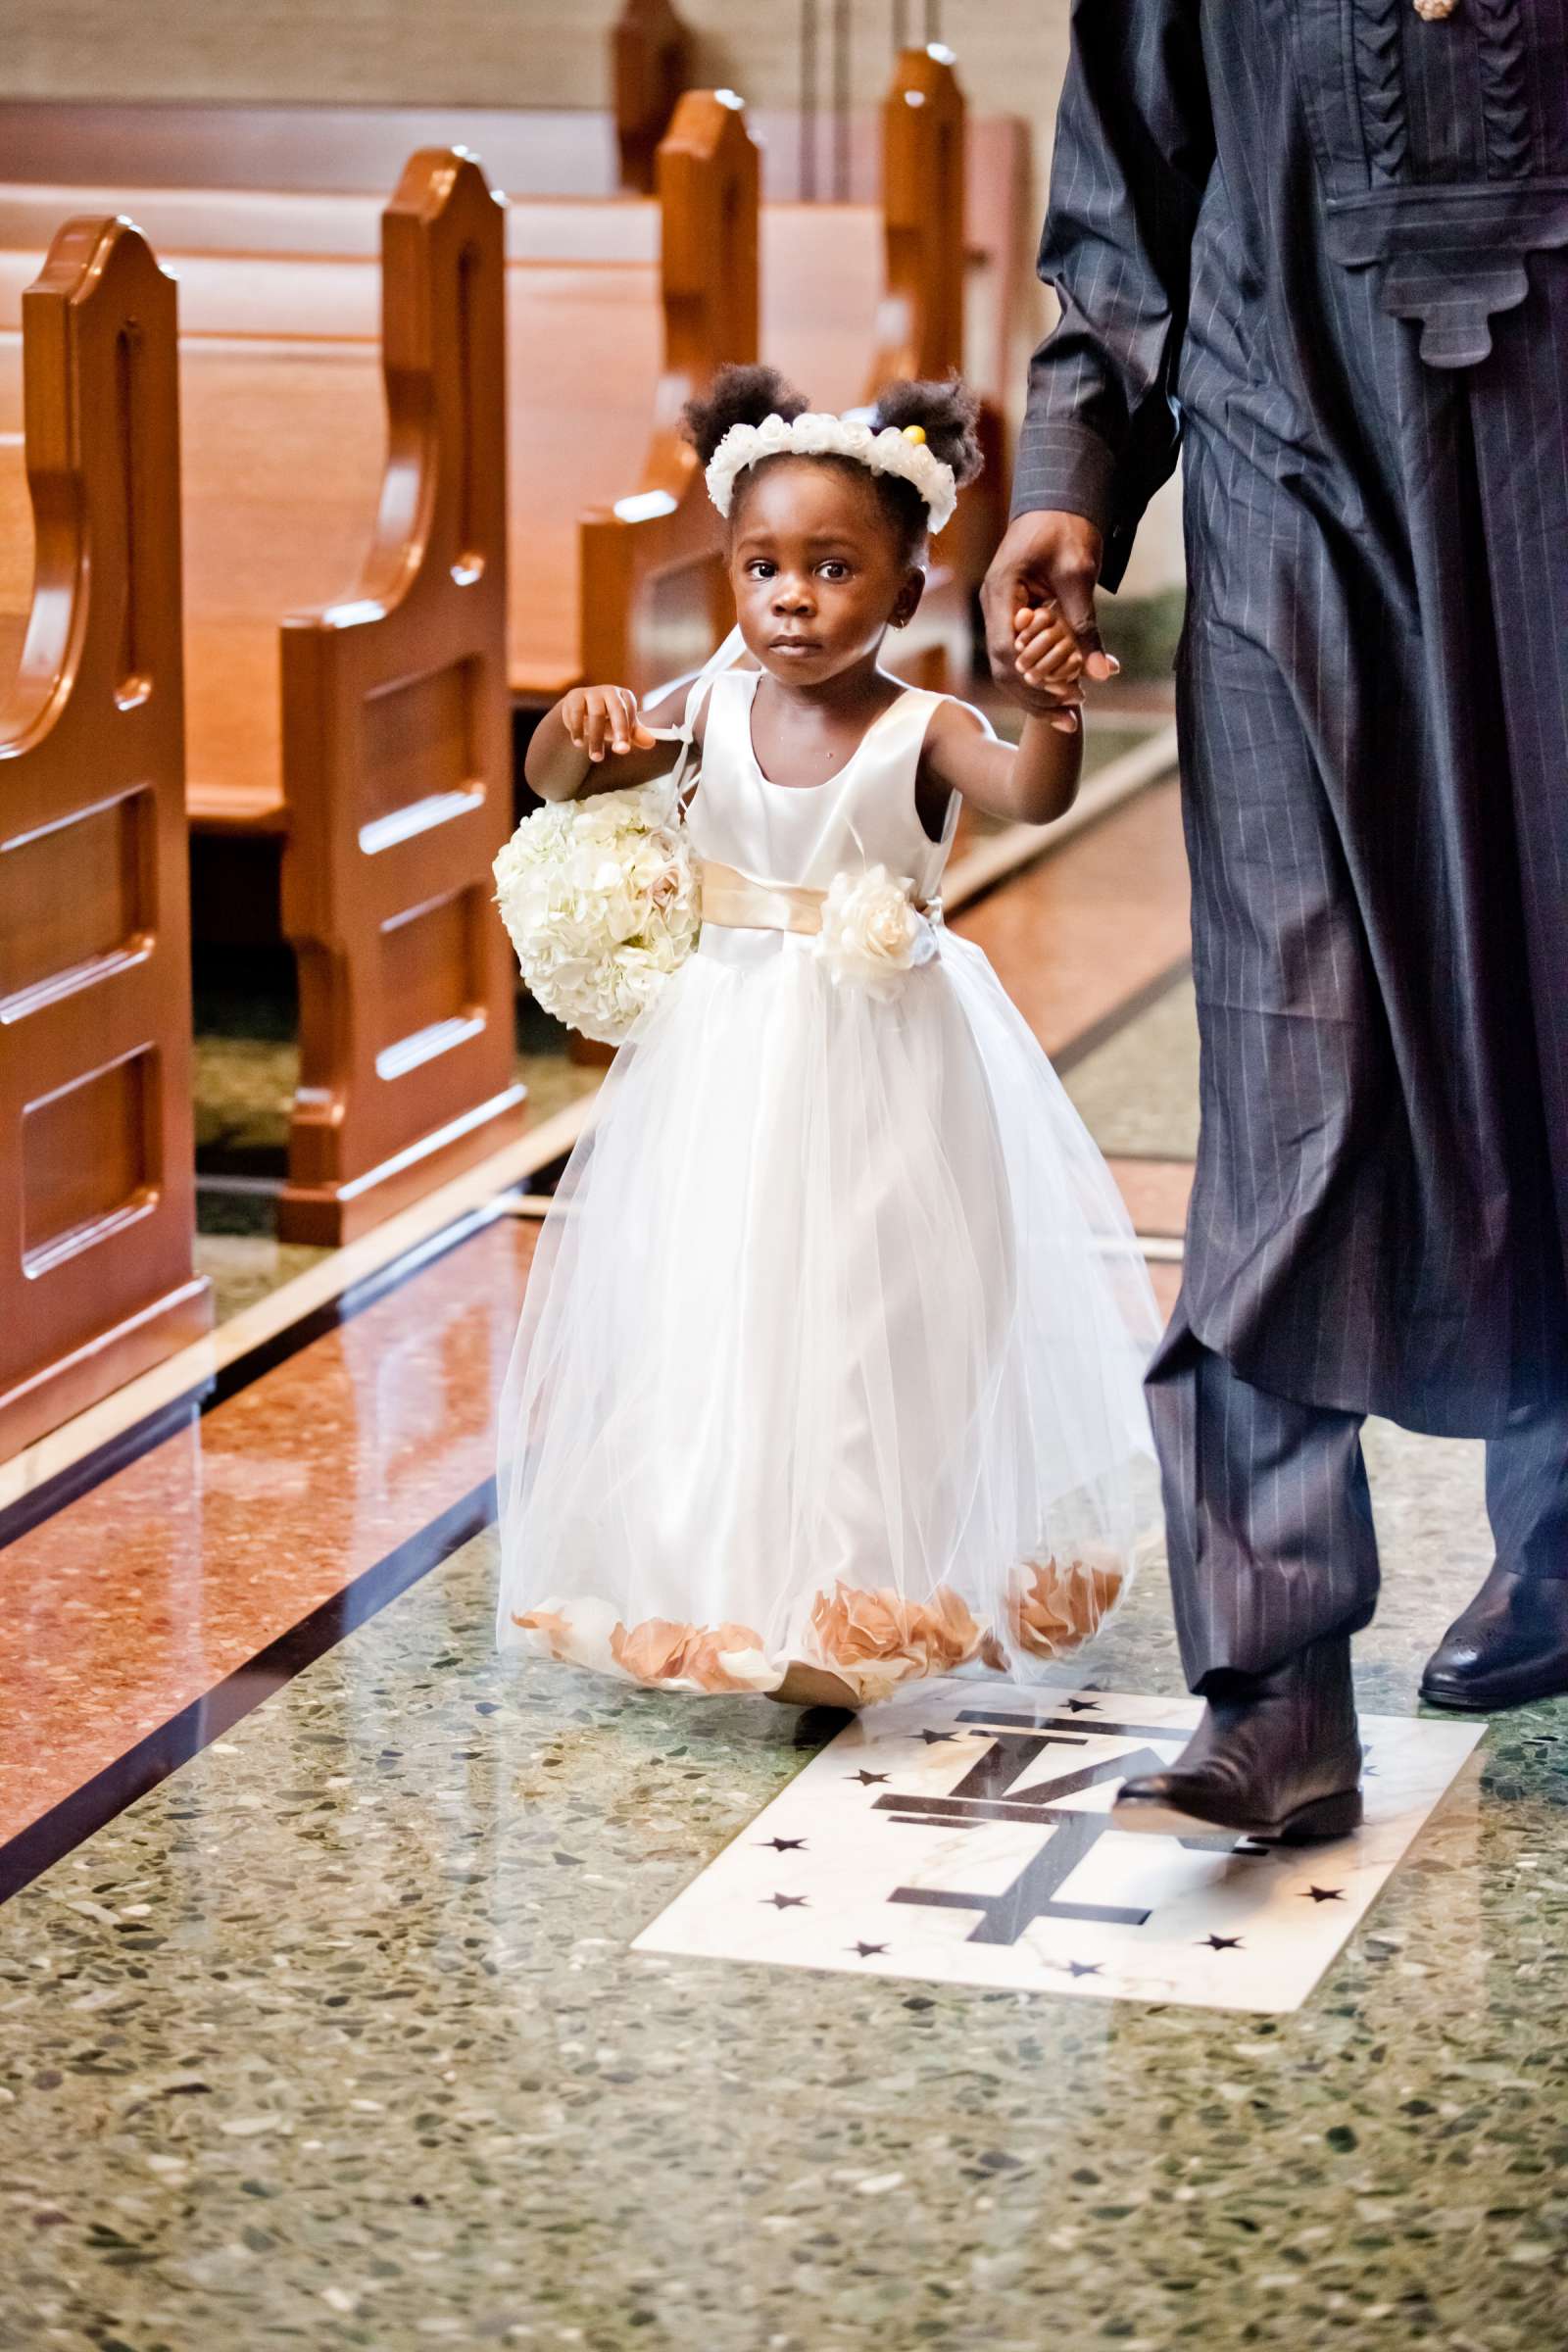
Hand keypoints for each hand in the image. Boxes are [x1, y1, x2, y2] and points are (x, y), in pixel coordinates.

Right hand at [561, 685, 656, 763]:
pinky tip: (579, 743)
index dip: (629, 729)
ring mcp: (591, 692)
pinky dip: (578, 729)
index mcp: (624, 696)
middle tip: (622, 751)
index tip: (625, 747)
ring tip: (596, 758)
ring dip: (596, 738)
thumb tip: (651, 743)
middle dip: (620, 731)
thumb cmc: (606, 721)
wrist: (578, 713)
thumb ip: (636, 735)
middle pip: (617, 710)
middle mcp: (609, 691)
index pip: (630, 711)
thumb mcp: (621, 728)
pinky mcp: (575, 696)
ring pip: (596, 714)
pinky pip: (577, 713)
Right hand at [981, 511, 1117, 713]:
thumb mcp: (1080, 574)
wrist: (1060, 498)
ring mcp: (1003, 611)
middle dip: (1037, 698)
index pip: (1005, 652)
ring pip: (1012, 666)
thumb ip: (1086, 626)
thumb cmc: (1067, 527)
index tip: (1069, 700)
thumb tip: (1102, 674)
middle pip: (1005, 668)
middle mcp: (994, 605)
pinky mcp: (1018, 614)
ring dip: (1041, 692)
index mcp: (1001, 592)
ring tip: (1071, 714)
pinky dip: (1047, 674)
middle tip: (1072, 720)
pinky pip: (1025, 653)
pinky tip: (1071, 689)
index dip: (1034, 683)